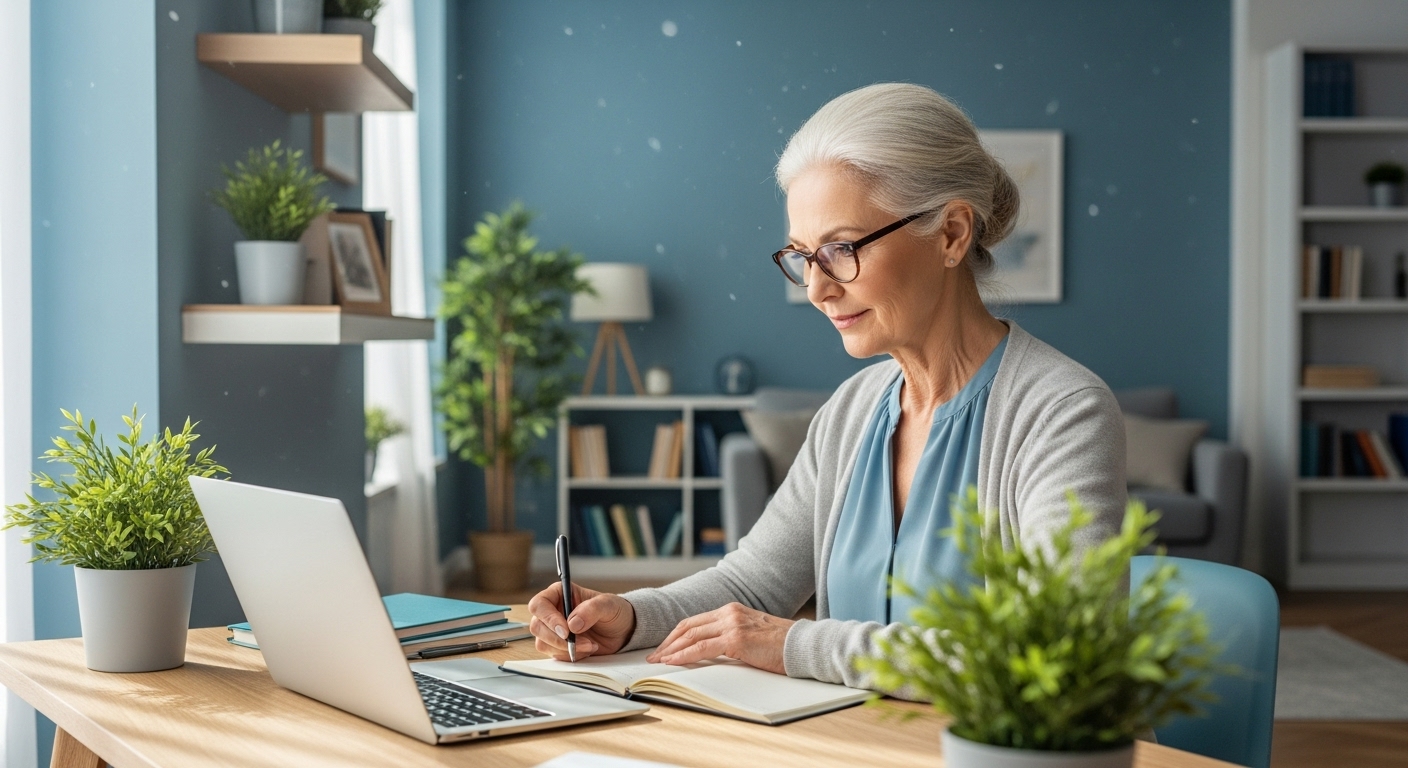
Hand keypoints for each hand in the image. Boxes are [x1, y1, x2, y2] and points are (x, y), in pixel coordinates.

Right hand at [527, 582, 635, 661]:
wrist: (622, 630)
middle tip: (578, 642)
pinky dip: (570, 656)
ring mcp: (554, 630)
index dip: (548, 618)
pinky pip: (554, 655)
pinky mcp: (558, 646)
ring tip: (589, 644)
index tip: (566, 630)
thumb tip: (572, 623)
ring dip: (565, 649)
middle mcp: (552, 611)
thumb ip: (591, 610)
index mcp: (559, 593)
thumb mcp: (608, 605)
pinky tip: (587, 649)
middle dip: (557, 638)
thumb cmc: (614, 611)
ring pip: (543, 643)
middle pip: (537, 626)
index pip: (539, 604)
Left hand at [646, 602, 792, 674]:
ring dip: (671, 650)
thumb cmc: (781, 645)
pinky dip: (684, 655)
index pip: (695, 621)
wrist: (803, 646)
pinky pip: (702, 648)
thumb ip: (732, 638)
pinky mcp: (737, 639)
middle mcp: (729, 613)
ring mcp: (732, 624)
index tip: (664, 648)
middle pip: (688, 626)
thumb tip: (711, 652)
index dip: (676, 635)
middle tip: (653, 656)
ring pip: (691, 636)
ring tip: (658, 661)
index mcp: (732, 610)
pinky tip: (673, 662)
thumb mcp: (752, 635)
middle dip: (668, 642)